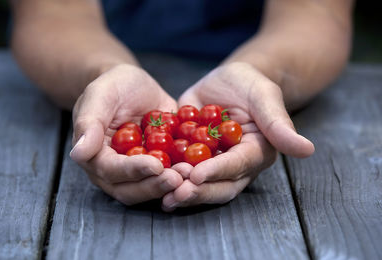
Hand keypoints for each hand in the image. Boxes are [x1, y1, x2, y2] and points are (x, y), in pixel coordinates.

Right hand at [70, 64, 182, 204]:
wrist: (133, 85)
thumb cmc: (112, 86)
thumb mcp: (100, 95)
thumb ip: (88, 122)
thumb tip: (78, 153)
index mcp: (95, 156)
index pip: (111, 171)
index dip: (133, 171)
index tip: (155, 165)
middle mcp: (115, 170)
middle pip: (131, 189)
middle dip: (155, 185)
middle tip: (179, 178)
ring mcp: (138, 170)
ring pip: (150, 188)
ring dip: (170, 186)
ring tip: (191, 174)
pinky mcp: (158, 165)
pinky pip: (169, 175)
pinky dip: (183, 174)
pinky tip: (200, 167)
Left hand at [162, 62, 313, 210]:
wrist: (227, 80)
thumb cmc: (249, 83)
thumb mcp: (263, 95)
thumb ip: (279, 122)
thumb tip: (307, 149)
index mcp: (256, 153)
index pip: (238, 166)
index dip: (218, 172)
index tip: (197, 175)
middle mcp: (236, 165)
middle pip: (219, 185)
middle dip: (196, 191)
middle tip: (174, 193)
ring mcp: (213, 163)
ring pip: (199, 183)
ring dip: (180, 189)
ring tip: (159, 191)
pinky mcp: (193, 156)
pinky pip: (180, 169)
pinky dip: (166, 175)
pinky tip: (148, 177)